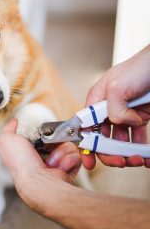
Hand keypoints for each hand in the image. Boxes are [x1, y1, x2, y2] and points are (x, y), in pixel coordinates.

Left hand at [0, 119, 81, 207]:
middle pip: (56, 137)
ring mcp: (56, 164)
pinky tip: (60, 167)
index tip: (41, 132)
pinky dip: (69, 160)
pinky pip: (76, 156)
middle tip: (47, 146)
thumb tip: (14, 121)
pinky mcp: (68, 169)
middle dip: (54, 140)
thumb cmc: (21, 163)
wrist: (38, 183)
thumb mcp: (7, 140)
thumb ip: (9, 129)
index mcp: (27, 151)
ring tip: (51, 162)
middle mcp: (41, 158)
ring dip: (61, 152)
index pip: (40, 134)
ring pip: (67, 145)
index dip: (43, 132)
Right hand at [84, 46, 149, 168]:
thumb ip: (113, 109)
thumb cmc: (141, 67)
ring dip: (126, 153)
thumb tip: (121, 123)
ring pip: (120, 140)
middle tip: (120, 161)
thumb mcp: (118, 86)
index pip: (85, 127)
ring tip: (137, 159)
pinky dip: (140, 148)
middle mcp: (108, 108)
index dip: (86, 145)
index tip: (89, 161)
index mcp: (96, 100)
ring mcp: (124, 113)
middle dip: (109, 152)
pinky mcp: (140, 117)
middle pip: (102, 138)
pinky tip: (145, 155)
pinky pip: (137, 137)